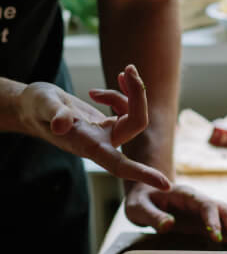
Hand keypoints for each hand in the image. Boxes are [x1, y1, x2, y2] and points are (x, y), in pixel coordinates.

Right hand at [16, 64, 169, 189]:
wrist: (34, 106)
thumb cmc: (36, 107)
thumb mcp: (42, 105)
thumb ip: (54, 113)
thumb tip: (62, 124)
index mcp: (89, 146)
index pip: (120, 165)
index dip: (142, 174)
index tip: (166, 185)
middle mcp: (103, 143)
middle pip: (136, 123)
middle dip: (138, 95)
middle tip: (129, 68)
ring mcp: (109, 133)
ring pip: (136, 113)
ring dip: (132, 90)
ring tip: (121, 72)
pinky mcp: (111, 122)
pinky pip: (129, 108)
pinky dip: (124, 92)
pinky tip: (112, 82)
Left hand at [125, 182, 226, 249]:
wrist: (146, 194)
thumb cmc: (142, 200)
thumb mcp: (138, 207)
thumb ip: (153, 216)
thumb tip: (168, 226)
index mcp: (187, 195)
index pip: (206, 205)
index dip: (214, 221)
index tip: (216, 239)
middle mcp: (200, 201)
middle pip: (225, 209)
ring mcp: (205, 210)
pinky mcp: (205, 220)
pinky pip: (224, 225)